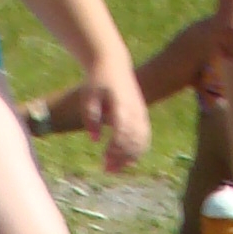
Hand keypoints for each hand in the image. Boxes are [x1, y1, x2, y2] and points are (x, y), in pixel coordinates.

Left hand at [79, 58, 150, 173]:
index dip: (116, 147)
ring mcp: (141, 113)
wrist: (113, 64)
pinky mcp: (142, 116)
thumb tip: (94, 140)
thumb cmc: (97, 81)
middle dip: (121, 157)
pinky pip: (144, 138)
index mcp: (121, 103)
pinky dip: (136, 152)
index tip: (104, 157)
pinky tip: (124, 162)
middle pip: (134, 140)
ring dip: (129, 158)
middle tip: (106, 168)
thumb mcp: (88, 96)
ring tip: (113, 169)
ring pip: (142, 141)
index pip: (123, 131)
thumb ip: (90, 117)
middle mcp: (134, 109)